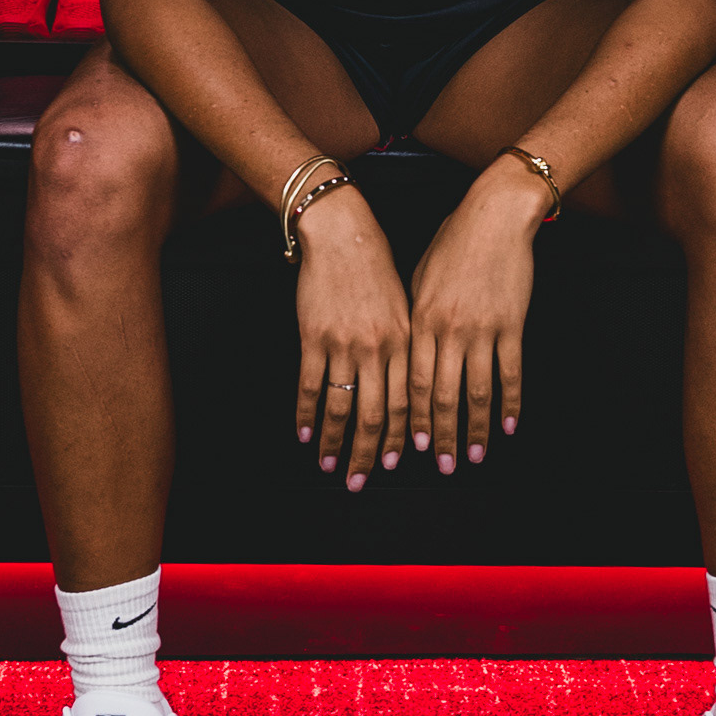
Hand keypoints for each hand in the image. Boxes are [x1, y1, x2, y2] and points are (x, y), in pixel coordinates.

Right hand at [294, 186, 411, 490]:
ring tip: (330, 467)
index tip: (397, 465)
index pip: (407, 402)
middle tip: (361, 482)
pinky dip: (306, 413)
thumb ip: (408, 342)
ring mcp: (344, 344)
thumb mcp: (406, 302)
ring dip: (335, 442)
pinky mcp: (314, 336)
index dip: (402, 439)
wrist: (343, 233)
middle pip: (377, 415)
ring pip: (342, 406)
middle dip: (370, 454)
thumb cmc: (377, 264)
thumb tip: (411, 380)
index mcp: (406, 341)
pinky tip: (303, 434)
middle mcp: (378, 348)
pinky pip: (310, 385)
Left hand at [409, 160, 549, 470]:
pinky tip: (509, 425)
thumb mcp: (420, 277)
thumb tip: (409, 349)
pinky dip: (510, 403)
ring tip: (473, 457)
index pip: (412, 383)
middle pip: (442, 397)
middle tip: (440, 467)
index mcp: (420, 320)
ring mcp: (482, 329)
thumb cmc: (453, 240)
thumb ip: (414, 317)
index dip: (410, 420)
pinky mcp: (512, 324)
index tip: (407, 448)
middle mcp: (448, 330)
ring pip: (476, 392)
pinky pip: (510, 372)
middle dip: (439, 437)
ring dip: (474, 430)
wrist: (493, 214)